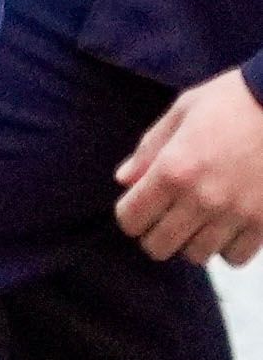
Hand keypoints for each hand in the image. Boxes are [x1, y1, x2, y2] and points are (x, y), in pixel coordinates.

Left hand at [118, 69, 262, 263]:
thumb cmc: (232, 101)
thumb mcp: (182, 112)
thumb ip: (149, 149)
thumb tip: (124, 180)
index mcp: (173, 169)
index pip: (131, 219)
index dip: (129, 214)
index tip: (138, 204)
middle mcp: (201, 199)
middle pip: (159, 246)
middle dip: (154, 233)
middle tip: (164, 216)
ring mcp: (235, 215)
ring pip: (197, 256)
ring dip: (190, 241)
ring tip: (197, 219)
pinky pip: (235, 257)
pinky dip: (226, 247)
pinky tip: (226, 226)